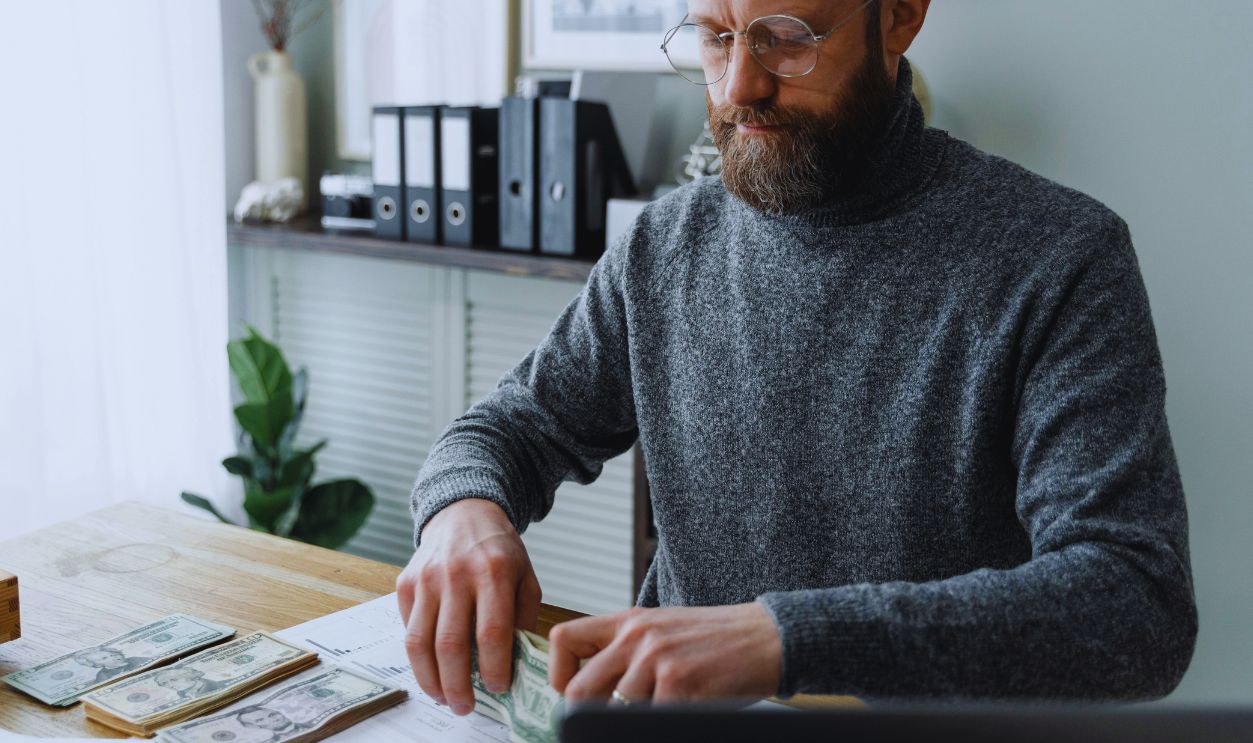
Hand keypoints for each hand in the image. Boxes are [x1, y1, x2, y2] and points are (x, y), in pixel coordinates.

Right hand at [395, 498, 541, 714]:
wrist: (464, 514)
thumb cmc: (499, 550)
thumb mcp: (526, 576)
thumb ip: (524, 616)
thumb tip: (515, 661)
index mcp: (494, 573)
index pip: (491, 633)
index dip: (494, 669)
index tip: (498, 688)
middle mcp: (457, 575)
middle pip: (451, 644)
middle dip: (458, 685)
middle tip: (465, 707)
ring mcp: (427, 579)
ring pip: (420, 643)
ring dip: (430, 680)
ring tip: (443, 698)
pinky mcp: (405, 583)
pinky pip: (407, 629)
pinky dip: (417, 656)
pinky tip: (431, 668)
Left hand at [548, 603, 781, 703]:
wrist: (765, 638)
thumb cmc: (715, 640)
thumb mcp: (662, 630)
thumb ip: (626, 651)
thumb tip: (588, 690)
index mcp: (628, 621)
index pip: (563, 639)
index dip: (558, 673)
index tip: (569, 692)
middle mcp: (636, 636)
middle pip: (578, 689)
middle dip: (588, 714)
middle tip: (608, 720)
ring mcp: (656, 660)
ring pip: (616, 710)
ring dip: (637, 719)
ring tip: (665, 706)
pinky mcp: (678, 684)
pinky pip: (650, 721)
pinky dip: (664, 721)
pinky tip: (686, 709)